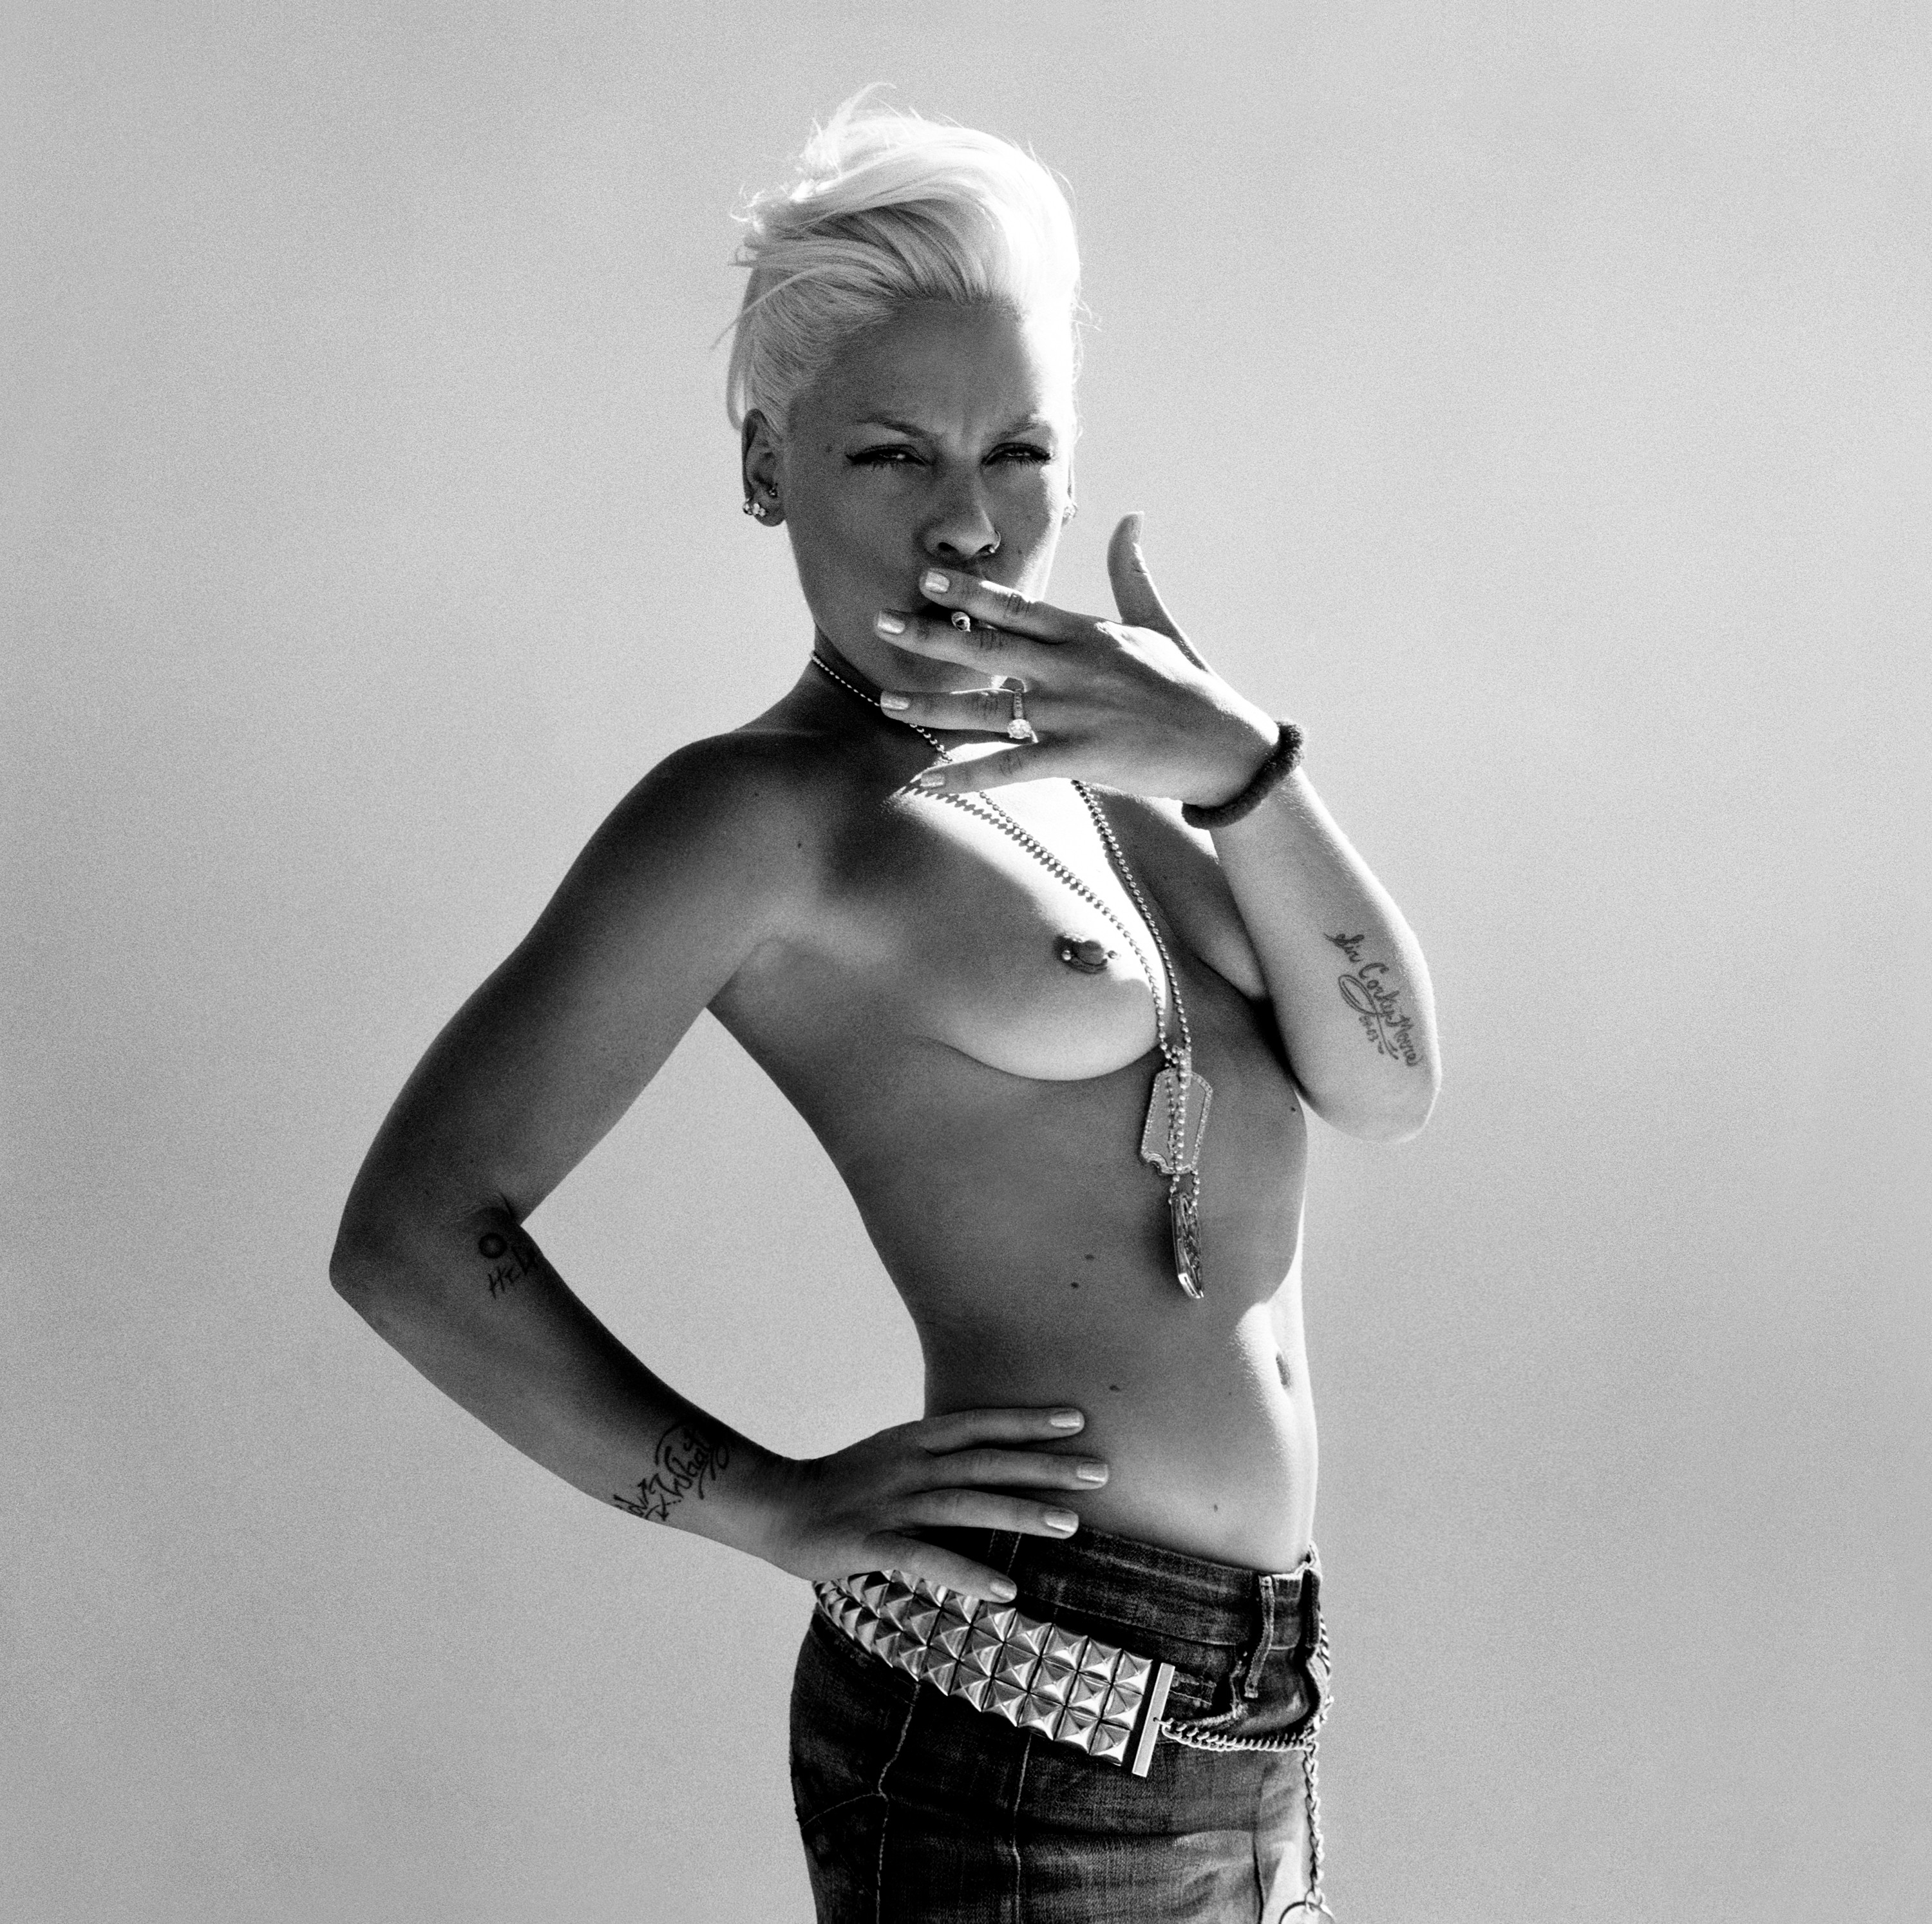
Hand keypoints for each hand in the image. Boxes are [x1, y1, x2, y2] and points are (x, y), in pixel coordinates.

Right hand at [762, 1405, 1108, 1602]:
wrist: (776, 1505)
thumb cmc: (843, 1486)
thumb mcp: (893, 1457)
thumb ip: (938, 1459)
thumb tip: (989, 1464)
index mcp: (915, 1441)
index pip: (981, 1425)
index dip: (1028, 1421)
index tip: (1077, 1420)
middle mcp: (910, 1466)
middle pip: (987, 1462)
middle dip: (1045, 1466)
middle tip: (1100, 1473)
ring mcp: (892, 1504)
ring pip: (966, 1505)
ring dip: (1019, 1513)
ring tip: (1070, 1526)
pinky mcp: (872, 1544)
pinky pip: (927, 1559)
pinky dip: (968, 1573)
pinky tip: (1005, 1591)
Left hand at [874, 514, 1277, 804]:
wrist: (1225, 745)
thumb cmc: (1189, 685)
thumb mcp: (1158, 622)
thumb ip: (1131, 572)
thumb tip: (1130, 517)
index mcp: (1087, 633)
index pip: (1017, 608)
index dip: (968, 593)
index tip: (925, 579)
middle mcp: (1073, 668)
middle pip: (989, 647)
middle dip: (932, 635)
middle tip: (880, 622)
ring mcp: (1075, 713)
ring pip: (989, 708)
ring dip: (934, 706)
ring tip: (888, 701)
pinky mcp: (1081, 756)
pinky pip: (1013, 765)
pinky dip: (971, 775)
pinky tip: (932, 779)